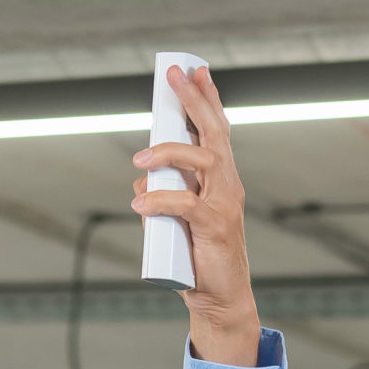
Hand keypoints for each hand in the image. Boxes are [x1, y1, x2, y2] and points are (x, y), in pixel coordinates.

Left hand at [132, 65, 261, 367]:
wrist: (218, 298)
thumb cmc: (198, 255)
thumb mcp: (176, 217)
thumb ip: (162, 194)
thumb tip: (142, 180)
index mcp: (222, 179)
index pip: (218, 130)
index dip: (209, 99)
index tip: (197, 71)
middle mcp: (228, 184)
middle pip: (215, 132)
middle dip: (195, 101)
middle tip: (176, 75)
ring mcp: (225, 204)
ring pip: (204, 160)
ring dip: (170, 152)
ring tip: (140, 156)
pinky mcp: (215, 226)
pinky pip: (186, 204)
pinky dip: (160, 202)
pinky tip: (140, 206)